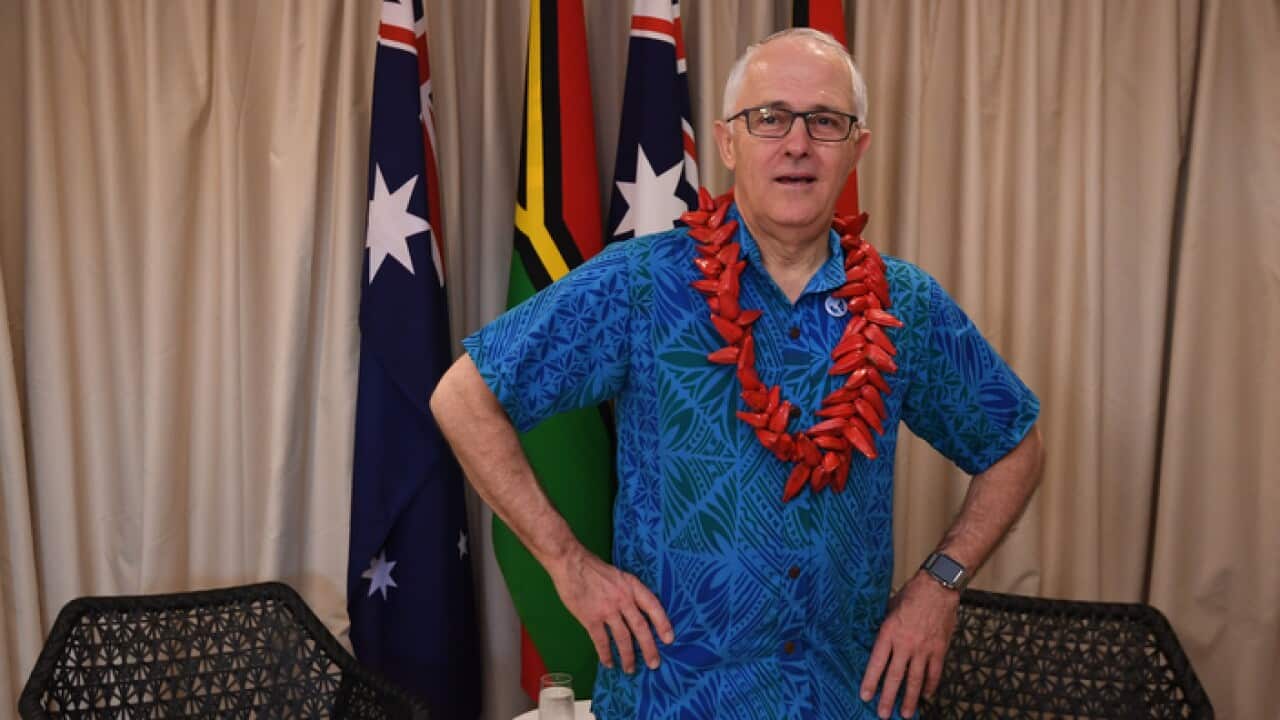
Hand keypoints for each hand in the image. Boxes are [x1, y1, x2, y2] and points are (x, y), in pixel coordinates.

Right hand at [548, 545, 674, 673]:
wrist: (571, 562)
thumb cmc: (593, 567)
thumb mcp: (619, 575)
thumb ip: (628, 592)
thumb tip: (635, 612)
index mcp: (632, 586)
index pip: (653, 606)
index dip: (663, 624)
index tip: (669, 639)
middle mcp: (623, 599)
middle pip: (641, 627)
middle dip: (649, 648)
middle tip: (654, 664)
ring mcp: (607, 609)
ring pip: (623, 638)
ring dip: (628, 656)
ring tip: (630, 668)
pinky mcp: (590, 618)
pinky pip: (601, 641)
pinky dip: (606, 654)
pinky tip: (609, 662)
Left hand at [860, 572, 959, 717]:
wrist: (938, 586)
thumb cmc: (912, 594)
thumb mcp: (890, 608)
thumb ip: (886, 628)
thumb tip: (880, 642)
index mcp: (889, 632)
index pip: (877, 662)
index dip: (870, 681)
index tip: (865, 696)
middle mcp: (905, 644)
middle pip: (895, 676)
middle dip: (888, 697)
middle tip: (883, 714)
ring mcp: (924, 649)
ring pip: (915, 680)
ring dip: (910, 699)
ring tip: (905, 714)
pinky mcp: (939, 649)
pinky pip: (934, 673)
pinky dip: (930, 686)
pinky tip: (926, 696)